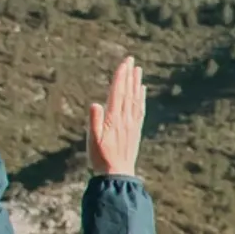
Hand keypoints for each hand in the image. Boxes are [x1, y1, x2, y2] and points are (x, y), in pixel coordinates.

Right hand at [85, 56, 144, 177]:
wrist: (118, 173)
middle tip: (131, 59)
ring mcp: (132, 124)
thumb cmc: (101, 157)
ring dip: (136, 83)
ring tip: (138, 70)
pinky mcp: (135, 130)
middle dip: (129, 75)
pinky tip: (142, 90)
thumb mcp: (93, 140)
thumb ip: (94, 121)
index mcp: (113, 119)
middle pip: (128, 92)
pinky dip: (141, 98)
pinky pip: (140, 110)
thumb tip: (95, 103)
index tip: (123, 64)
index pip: (118, 93)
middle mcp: (125, 118)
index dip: (120, 77)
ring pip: (135, 99)